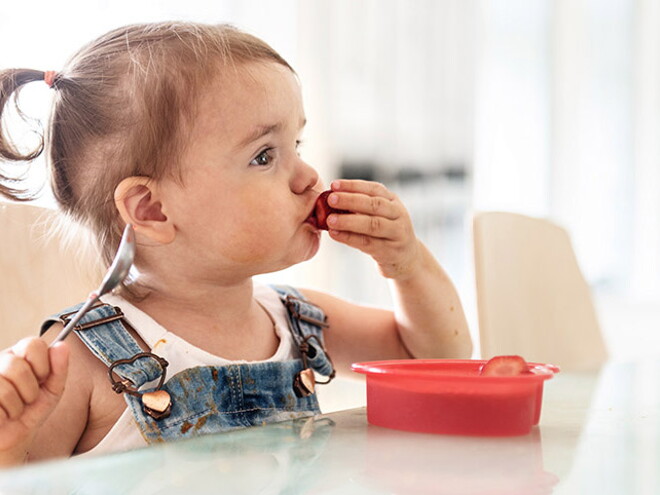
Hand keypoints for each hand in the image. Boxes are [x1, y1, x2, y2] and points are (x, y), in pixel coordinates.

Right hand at [0, 338, 68, 462]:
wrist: (13, 439)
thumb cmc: (31, 411)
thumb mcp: (52, 389)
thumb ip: (59, 368)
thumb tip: (62, 345)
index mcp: (17, 355)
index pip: (33, 344)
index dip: (42, 364)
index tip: (42, 378)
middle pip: (18, 367)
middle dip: (31, 390)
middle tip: (27, 398)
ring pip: (5, 389)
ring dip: (17, 406)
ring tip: (14, 409)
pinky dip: (4, 416)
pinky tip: (3, 415)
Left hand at [324, 179, 420, 278]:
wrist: (406, 257)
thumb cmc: (385, 232)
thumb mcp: (379, 215)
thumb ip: (361, 206)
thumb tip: (331, 199)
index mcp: (393, 201)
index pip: (374, 189)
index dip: (353, 186)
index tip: (334, 185)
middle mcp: (398, 214)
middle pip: (374, 205)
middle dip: (350, 200)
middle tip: (331, 199)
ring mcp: (396, 233)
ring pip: (372, 225)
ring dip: (349, 221)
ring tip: (330, 220)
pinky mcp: (390, 251)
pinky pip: (367, 243)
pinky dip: (349, 238)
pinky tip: (335, 234)